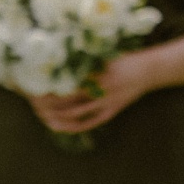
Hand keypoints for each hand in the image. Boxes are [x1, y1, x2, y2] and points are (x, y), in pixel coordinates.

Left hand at [28, 50, 156, 134]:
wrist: (150, 70)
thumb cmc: (125, 59)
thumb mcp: (104, 55)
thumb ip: (85, 59)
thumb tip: (59, 59)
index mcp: (96, 72)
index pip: (66, 82)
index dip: (49, 86)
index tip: (34, 85)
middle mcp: (100, 89)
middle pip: (67, 99)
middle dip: (48, 103)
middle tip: (32, 102)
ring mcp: (107, 102)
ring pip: (76, 114)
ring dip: (58, 116)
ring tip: (42, 116)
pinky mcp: (112, 111)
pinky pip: (91, 122)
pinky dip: (75, 126)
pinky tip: (61, 127)